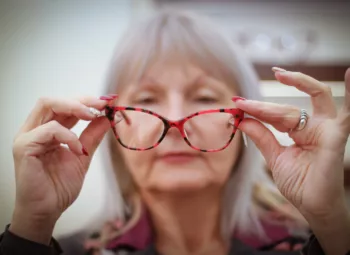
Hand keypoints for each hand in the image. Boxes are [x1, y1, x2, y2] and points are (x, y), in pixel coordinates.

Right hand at [10, 96, 112, 243]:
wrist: (48, 211)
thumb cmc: (60, 186)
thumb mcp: (82, 155)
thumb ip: (92, 135)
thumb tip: (108, 117)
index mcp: (47, 130)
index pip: (63, 106)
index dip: (85, 100)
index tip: (108, 102)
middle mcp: (34, 130)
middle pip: (54, 100)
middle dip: (81, 99)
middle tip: (102, 104)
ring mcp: (27, 137)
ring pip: (47, 105)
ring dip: (74, 108)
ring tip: (93, 118)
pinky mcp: (24, 147)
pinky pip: (48, 130)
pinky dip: (68, 135)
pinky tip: (78, 149)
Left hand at [235, 68, 349, 219]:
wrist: (312, 207)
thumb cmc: (299, 183)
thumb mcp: (274, 157)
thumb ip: (261, 136)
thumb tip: (242, 119)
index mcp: (300, 131)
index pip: (276, 114)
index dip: (256, 109)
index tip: (236, 104)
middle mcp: (315, 126)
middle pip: (289, 106)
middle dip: (264, 106)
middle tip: (242, 104)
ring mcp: (327, 129)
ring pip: (315, 97)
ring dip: (298, 82)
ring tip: (280, 73)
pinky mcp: (336, 137)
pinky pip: (347, 114)